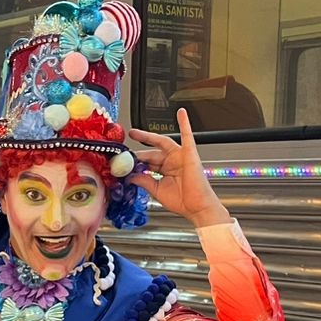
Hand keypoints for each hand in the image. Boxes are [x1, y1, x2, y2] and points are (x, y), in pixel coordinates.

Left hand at [128, 109, 229, 227]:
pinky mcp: (190, 154)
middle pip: (152, 153)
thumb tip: (130, 175)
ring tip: (135, 133)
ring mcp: (180, 157)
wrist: (197, 207)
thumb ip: (144, 181)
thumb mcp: (157, 190)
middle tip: (125, 146)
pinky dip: (185, 124)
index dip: (135, 162)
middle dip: (139, 150)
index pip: (147, 163)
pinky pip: (188, 136)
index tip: (123, 163)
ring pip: (162, 143)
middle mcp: (172, 162)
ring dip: (149, 137)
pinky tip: (181, 113)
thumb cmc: (182, 201)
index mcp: (165, 171)